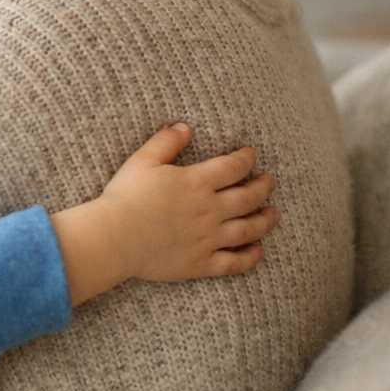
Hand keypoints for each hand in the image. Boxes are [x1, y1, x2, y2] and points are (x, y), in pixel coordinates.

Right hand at [100, 122, 279, 282]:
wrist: (114, 238)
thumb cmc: (125, 197)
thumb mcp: (142, 161)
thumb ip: (166, 142)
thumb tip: (185, 127)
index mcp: (196, 183)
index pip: (233, 167)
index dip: (246, 159)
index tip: (251, 155)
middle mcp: (209, 210)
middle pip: (247, 197)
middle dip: (262, 187)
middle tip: (269, 181)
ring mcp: (208, 239)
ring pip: (248, 229)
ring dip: (266, 220)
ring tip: (275, 214)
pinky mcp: (201, 263)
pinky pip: (234, 262)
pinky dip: (251, 257)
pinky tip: (259, 250)